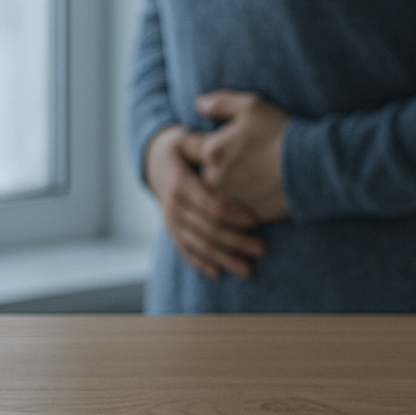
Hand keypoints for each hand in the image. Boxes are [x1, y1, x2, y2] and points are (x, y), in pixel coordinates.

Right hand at [143, 124, 264, 279]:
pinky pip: (185, 250)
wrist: (153, 163)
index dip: (232, 213)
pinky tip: (218, 273)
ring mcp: (171, 221)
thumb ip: (204, 146)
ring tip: (247, 270)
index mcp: (179, 183)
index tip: (256, 220)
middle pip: (207, 227)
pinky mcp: (172, 230)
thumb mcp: (187, 141)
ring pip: (198, 244)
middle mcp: (173, 206)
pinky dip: (200, 262)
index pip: (208, 202)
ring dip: (223, 258)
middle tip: (262, 248)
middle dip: (235, 240)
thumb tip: (219, 147)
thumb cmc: (178, 150)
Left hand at [182, 90, 290, 223]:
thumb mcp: (251, 107)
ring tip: (247, 174)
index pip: (188, 146)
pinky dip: (240, 201)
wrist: (312, 166)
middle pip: (201, 171)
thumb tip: (198, 104)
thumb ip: (220, 103)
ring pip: (216, 192)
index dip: (197, 141)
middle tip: (233, 159)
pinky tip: (256, 190)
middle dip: (210, 165)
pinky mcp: (244, 215)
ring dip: (224, 185)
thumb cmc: (281, 132)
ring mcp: (228, 200)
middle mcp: (214, 178)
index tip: (209, 139)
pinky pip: (234, 209)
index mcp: (211, 151)